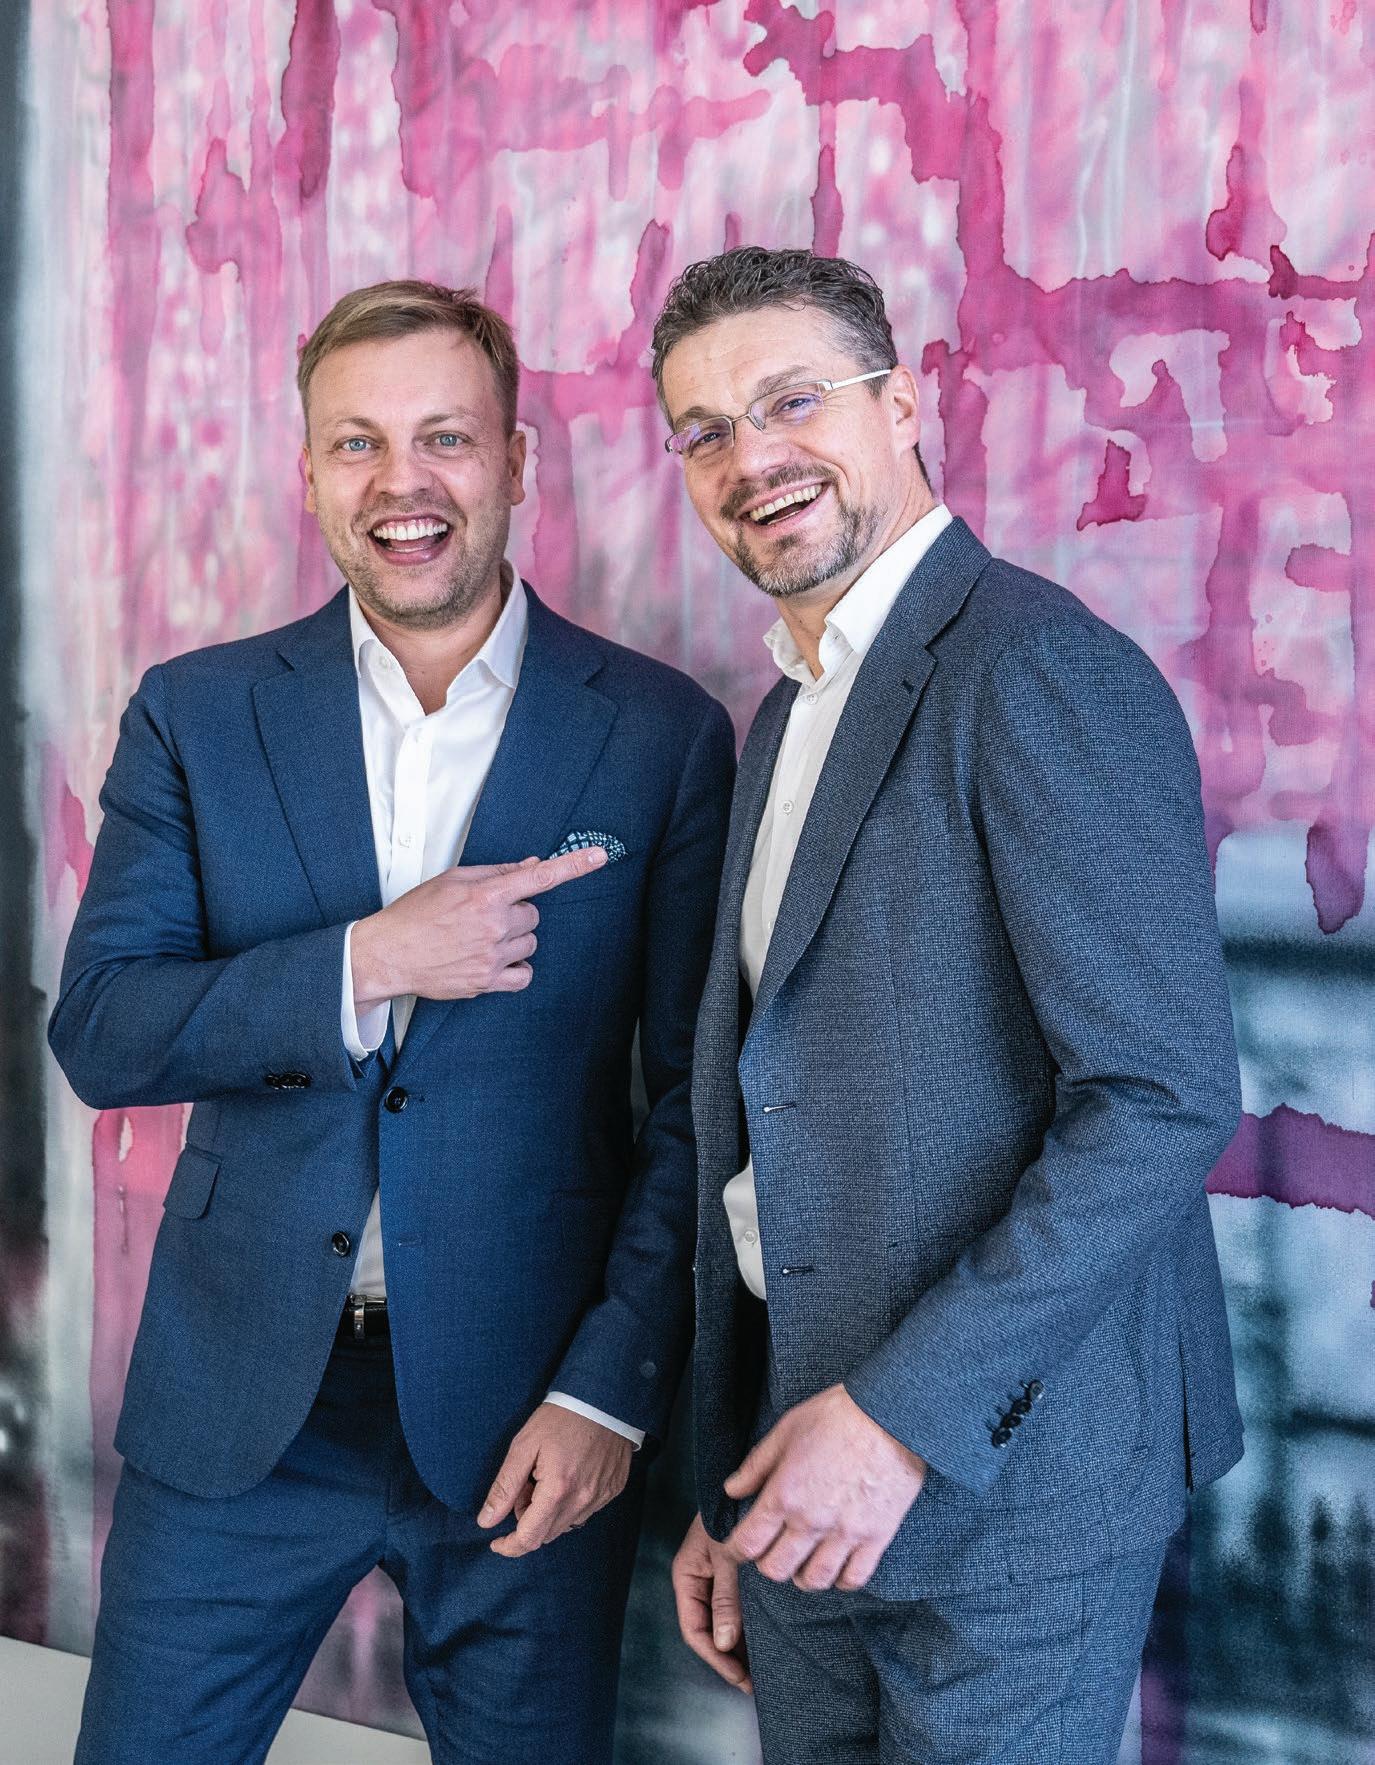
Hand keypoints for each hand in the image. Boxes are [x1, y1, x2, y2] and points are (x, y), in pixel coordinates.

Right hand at [350, 846, 606, 1007]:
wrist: (388, 954)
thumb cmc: (416, 915)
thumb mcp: (452, 880)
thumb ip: (496, 873)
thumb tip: (531, 866)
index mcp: (485, 896)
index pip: (539, 876)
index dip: (573, 865)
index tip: (599, 857)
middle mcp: (493, 926)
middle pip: (532, 915)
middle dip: (515, 913)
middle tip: (484, 916)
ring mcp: (491, 956)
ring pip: (530, 944)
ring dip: (514, 939)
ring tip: (481, 938)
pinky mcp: (487, 982)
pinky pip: (523, 975)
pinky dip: (517, 968)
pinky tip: (497, 961)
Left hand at [477, 1402, 632, 1557]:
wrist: (604, 1396)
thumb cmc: (561, 1417)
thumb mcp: (524, 1446)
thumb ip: (505, 1487)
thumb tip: (486, 1521)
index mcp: (557, 1492)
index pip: (529, 1538)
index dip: (509, 1546)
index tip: (496, 1542)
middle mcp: (582, 1501)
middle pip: (546, 1534)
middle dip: (528, 1520)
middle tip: (525, 1487)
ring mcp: (601, 1497)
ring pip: (566, 1524)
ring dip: (549, 1512)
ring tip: (547, 1477)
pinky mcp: (613, 1490)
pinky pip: (585, 1511)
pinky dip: (570, 1503)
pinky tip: (568, 1475)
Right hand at [672, 1512, 751, 1691]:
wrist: (749, 1479)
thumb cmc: (729, 1511)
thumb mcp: (726, 1557)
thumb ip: (725, 1599)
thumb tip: (723, 1644)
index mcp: (687, 1576)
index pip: (694, 1629)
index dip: (716, 1658)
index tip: (741, 1677)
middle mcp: (700, 1579)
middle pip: (709, 1628)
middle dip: (729, 1657)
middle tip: (755, 1681)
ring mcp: (717, 1575)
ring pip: (725, 1619)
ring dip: (740, 1642)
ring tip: (763, 1666)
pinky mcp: (736, 1570)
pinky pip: (739, 1604)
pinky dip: (750, 1622)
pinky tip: (767, 1636)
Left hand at [723, 1384, 926, 1592]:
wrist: (890, 1415)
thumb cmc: (836, 1415)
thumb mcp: (786, 1430)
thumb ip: (756, 1465)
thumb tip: (732, 1490)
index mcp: (784, 1494)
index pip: (747, 1544)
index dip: (736, 1549)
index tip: (738, 1546)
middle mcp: (811, 1521)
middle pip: (776, 1569)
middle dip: (767, 1563)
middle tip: (772, 1550)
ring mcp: (845, 1533)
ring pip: (814, 1580)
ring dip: (802, 1575)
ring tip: (803, 1561)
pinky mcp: (876, 1537)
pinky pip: (853, 1578)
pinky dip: (841, 1579)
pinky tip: (837, 1565)